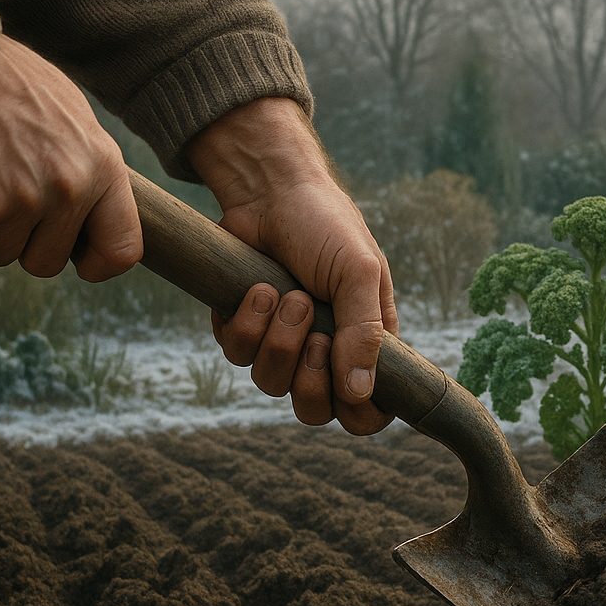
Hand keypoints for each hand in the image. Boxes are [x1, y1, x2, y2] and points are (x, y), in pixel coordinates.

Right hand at [0, 34, 140, 280]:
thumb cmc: (17, 86)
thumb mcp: (77, 124)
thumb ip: (92, 176)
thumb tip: (94, 227)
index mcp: (102, 168)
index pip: (121, 252)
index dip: (98, 264)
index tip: (81, 257)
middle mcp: (68, 188)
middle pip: (46, 262)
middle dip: (26, 241)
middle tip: (13, 199)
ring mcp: (20, 198)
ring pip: (1, 252)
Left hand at [189, 98, 397, 434]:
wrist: (269, 189)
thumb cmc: (326, 226)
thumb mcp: (359, 274)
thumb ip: (365, 334)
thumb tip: (362, 392)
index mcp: (366, 344)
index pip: (369, 410)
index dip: (361, 416)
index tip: (351, 391)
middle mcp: (326, 352)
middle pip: (315, 410)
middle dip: (311, 380)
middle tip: (317, 337)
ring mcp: (282, 343)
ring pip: (271, 384)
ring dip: (279, 342)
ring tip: (288, 296)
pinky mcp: (242, 327)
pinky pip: (237, 354)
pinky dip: (247, 323)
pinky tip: (258, 289)